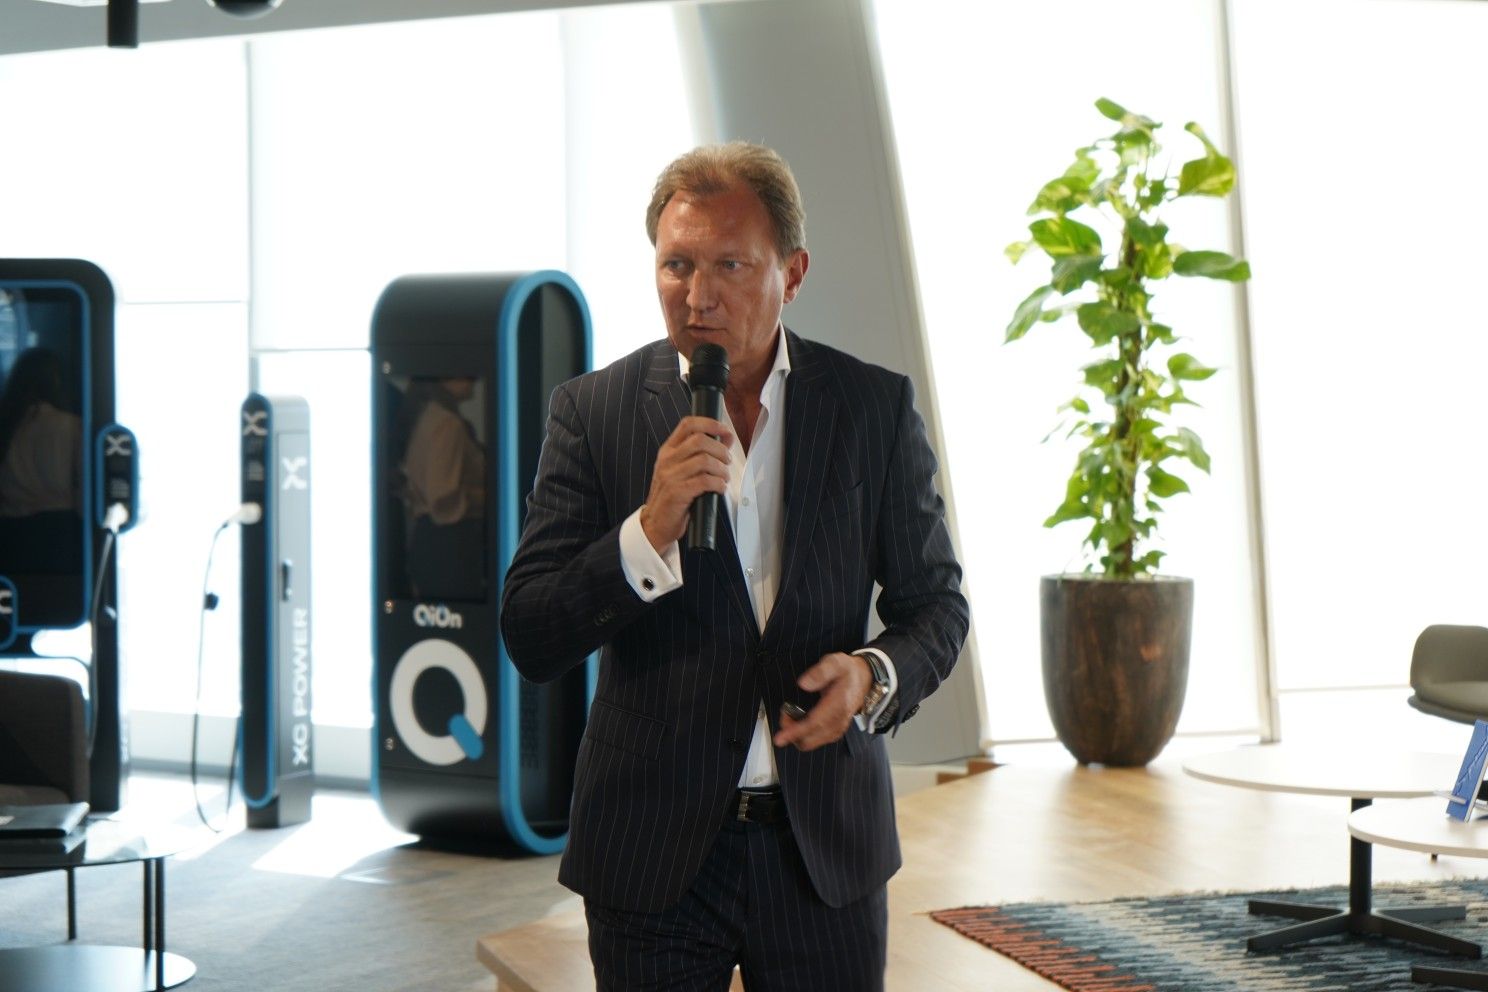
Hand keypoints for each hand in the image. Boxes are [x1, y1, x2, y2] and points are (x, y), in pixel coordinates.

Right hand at [640, 416, 733, 550]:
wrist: (656, 523)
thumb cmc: (673, 495)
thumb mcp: (682, 469)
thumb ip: (701, 453)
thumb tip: (726, 438)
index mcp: (668, 450)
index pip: (688, 425)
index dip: (710, 424)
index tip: (725, 431)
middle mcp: (667, 460)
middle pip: (700, 440)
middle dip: (720, 450)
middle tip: (726, 461)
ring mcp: (671, 476)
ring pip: (705, 460)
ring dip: (721, 469)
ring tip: (724, 478)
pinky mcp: (677, 493)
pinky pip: (705, 481)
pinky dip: (718, 484)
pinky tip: (719, 488)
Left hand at [773, 652, 871, 751]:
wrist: (864, 679)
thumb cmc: (847, 671)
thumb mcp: (835, 662)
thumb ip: (820, 672)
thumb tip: (803, 684)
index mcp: (839, 704)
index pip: (815, 723)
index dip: (796, 731)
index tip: (780, 738)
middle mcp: (839, 721)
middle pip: (810, 738)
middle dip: (792, 731)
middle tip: (785, 712)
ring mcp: (838, 728)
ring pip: (811, 742)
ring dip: (796, 734)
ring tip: (790, 714)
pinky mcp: (835, 731)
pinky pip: (816, 740)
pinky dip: (803, 735)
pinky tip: (798, 721)